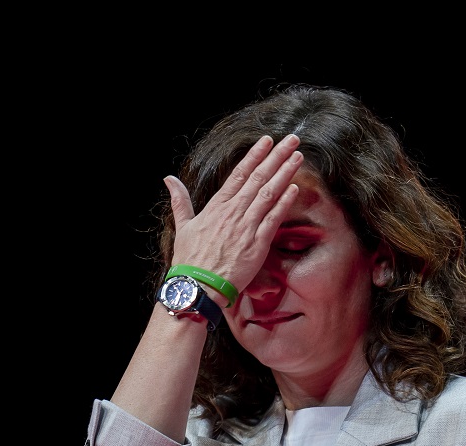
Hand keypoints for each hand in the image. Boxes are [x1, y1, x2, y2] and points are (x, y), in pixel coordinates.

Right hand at [164, 133, 303, 298]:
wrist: (197, 286)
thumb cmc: (190, 260)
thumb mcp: (182, 226)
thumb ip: (179, 201)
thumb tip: (168, 179)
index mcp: (217, 206)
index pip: (239, 174)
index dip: (254, 155)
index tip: (267, 140)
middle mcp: (233, 212)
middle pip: (258, 178)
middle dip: (276, 156)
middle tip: (292, 139)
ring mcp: (246, 226)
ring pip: (268, 193)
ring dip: (284, 173)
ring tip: (297, 157)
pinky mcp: (256, 244)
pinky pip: (273, 219)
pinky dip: (284, 202)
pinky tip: (294, 188)